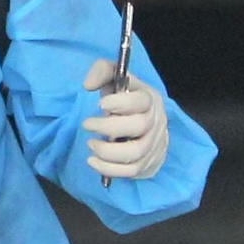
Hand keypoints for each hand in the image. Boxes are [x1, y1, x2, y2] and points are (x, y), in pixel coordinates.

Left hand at [80, 61, 166, 181]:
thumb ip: (102, 71)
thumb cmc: (125, 99)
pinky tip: (93, 161)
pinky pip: (131, 171)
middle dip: (108, 127)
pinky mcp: (149, 163)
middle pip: (139, 127)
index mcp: (150, 99)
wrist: (145, 122)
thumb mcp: (116, 79)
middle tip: (87, 125)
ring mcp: (155, 145)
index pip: (141, 101)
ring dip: (108, 151)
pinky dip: (109, 169)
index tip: (100, 105)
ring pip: (136, 153)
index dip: (121, 103)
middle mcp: (156, 121)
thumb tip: (88, 84)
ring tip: (91, 145)